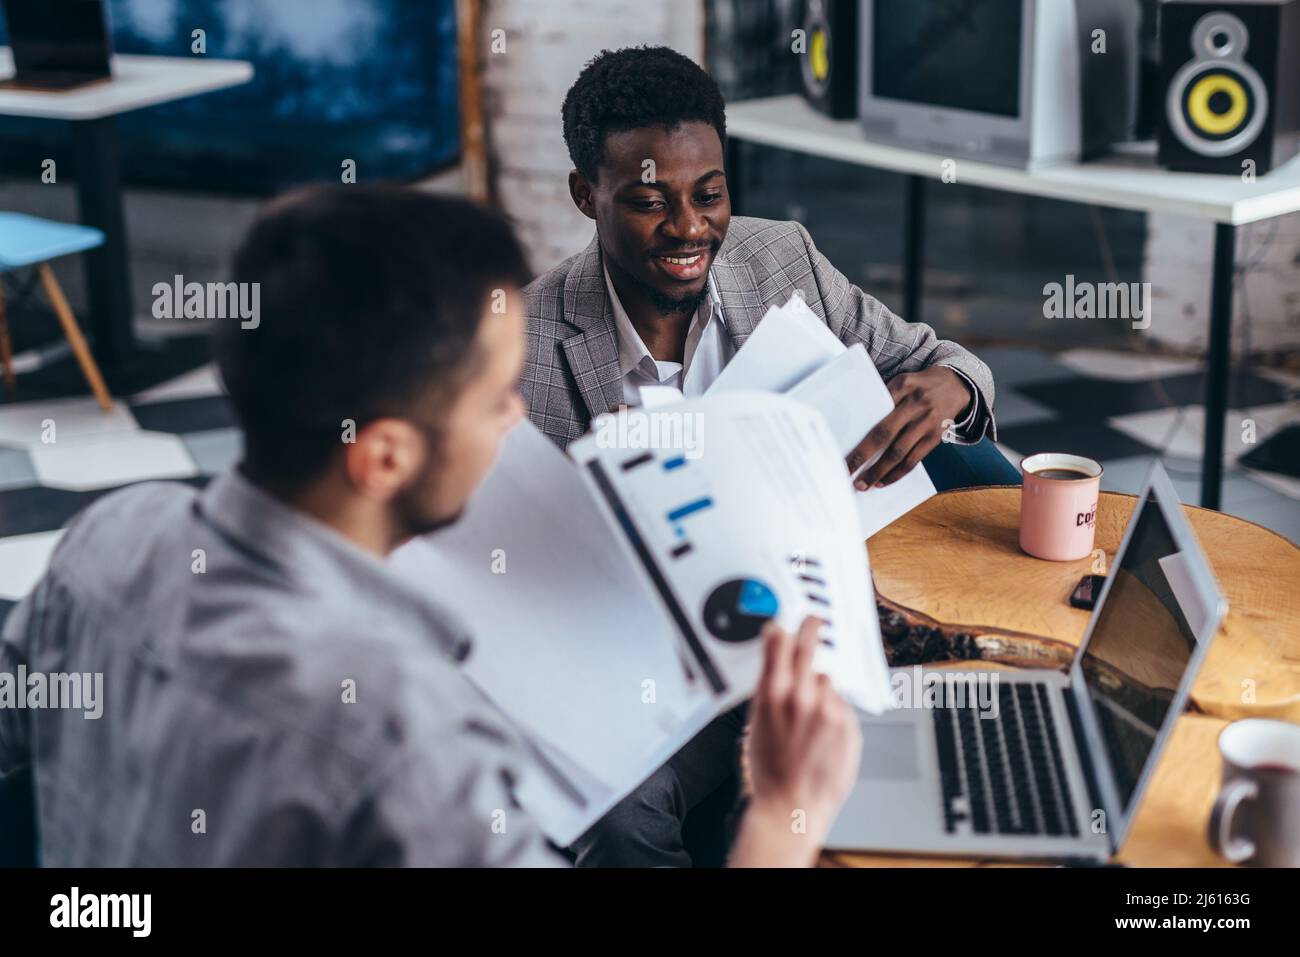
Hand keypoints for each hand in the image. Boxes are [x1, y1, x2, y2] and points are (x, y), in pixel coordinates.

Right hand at [742, 618, 861, 857]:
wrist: (793, 807)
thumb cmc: (770, 774)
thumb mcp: (755, 726)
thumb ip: (769, 694)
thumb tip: (777, 672)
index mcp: (771, 697)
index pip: (778, 645)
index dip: (780, 631)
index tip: (781, 626)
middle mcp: (801, 698)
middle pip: (808, 648)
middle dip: (810, 629)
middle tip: (813, 620)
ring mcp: (827, 710)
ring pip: (826, 680)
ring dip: (820, 688)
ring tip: (810, 714)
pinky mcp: (848, 725)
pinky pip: (841, 704)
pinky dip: (833, 711)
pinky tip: (822, 733)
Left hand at [847, 365, 971, 488]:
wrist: (956, 385)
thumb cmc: (919, 386)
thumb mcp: (902, 382)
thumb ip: (883, 397)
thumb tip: (856, 423)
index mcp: (902, 386)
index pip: (874, 408)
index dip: (857, 429)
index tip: (839, 445)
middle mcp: (916, 404)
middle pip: (884, 434)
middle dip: (862, 456)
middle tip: (845, 472)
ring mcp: (927, 422)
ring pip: (898, 452)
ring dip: (879, 471)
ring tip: (862, 485)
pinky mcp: (936, 437)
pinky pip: (914, 460)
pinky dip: (897, 474)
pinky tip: (883, 482)